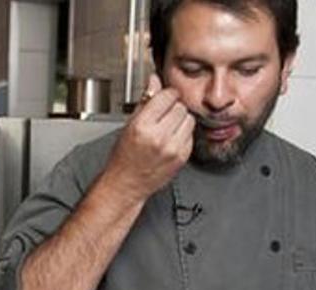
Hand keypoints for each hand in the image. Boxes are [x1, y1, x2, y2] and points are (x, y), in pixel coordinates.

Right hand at [101, 75, 194, 203]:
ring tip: (166, 129)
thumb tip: (154, 80)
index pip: (167, 96)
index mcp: (142, 126)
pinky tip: (170, 140)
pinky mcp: (182, 157)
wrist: (126, 184)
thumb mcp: (129, 125)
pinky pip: (191, 135)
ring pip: (189, 119)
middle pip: (180, 107)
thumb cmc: (124, 157)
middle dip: (173, 108)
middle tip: (162, 117)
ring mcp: (173, 148)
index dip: (166, 95)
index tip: (163, 98)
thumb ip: (145, 101)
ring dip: (181, 121)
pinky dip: (183, 135)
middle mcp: (159, 137)